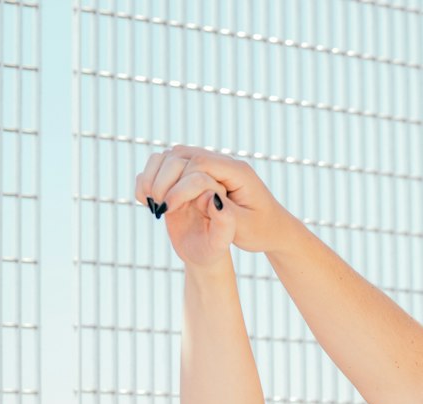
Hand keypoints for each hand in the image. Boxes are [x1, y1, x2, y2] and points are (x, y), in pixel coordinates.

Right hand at [136, 146, 285, 254]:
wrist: (272, 227)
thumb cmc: (261, 230)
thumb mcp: (245, 228)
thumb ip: (226, 214)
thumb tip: (208, 197)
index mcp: (238, 172)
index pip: (201, 164)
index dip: (179, 183)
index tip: (168, 207)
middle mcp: (224, 163)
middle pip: (183, 154)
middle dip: (164, 177)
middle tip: (155, 204)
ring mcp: (213, 164)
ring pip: (176, 156)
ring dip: (158, 175)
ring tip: (149, 201)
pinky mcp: (204, 172)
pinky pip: (176, 165)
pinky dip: (159, 176)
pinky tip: (151, 198)